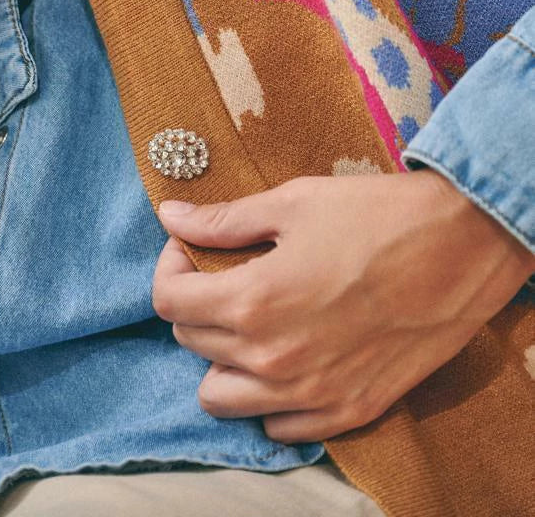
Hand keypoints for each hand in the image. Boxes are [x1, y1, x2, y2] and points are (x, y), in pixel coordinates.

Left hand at [153, 170, 534, 442]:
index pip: (169, 303)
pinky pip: (278, 426)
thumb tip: (170, 216)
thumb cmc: (374, 216)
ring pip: (221, 398)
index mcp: (253, 301)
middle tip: (222, 274)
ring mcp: (310, 393)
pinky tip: (285, 355)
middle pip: (192, 343)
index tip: (188, 249)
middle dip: (196, 304)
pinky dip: (267, 397)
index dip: (170, 268)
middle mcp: (273, 358)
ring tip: (248, 321)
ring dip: (221, 359)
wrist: (459, 248)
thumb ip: (225, 220)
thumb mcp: (292, 203)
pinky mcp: (347, 411)